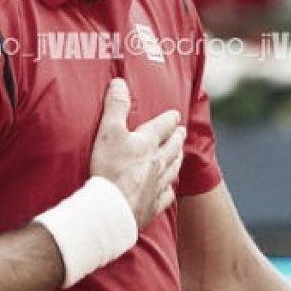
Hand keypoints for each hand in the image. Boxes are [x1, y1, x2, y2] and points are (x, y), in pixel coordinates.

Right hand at [90, 79, 185, 228]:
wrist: (111, 208)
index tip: (175, 115)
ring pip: (173, 169)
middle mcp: (158, 163)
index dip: (170, 119)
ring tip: (179, 154)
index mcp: (148, 143)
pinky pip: (166, 196)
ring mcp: (157, 186)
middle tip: (182, 131)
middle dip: (178, 137)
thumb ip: (115, 106)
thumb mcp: (108, 131)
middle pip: (173, 147)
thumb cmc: (109, 168)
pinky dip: (169, 190)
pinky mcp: (152, 206)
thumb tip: (119, 83)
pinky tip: (169, 190)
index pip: (164, 126)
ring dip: (177, 160)